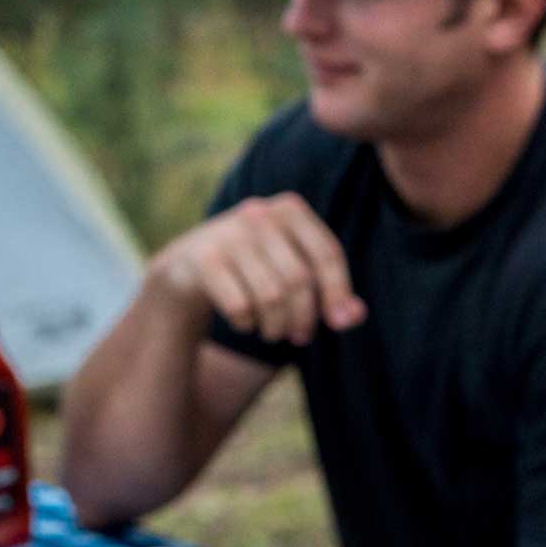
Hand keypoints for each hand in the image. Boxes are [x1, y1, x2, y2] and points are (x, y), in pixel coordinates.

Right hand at [147, 194, 367, 347]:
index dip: (338, 293)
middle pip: (299, 281)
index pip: (327, 254)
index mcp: (290, 210)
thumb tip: (355, 315)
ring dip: (276, 326)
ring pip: (271, 297)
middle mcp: (260, 214)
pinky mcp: (204, 258)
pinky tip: (244, 321)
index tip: (339, 324)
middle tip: (299, 336)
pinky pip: (240, 306)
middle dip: (303, 318)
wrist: (190, 266)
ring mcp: (229, 233)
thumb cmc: (257, 270)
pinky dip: (246, 323)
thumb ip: (331, 292)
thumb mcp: (295, 272)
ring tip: (273, 332)